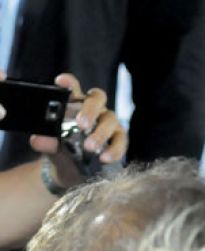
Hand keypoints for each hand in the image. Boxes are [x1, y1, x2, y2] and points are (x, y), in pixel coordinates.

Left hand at [28, 73, 126, 188]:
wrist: (71, 169)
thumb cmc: (61, 149)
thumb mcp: (50, 146)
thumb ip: (45, 141)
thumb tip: (38, 140)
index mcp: (74, 104)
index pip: (73, 88)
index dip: (69, 83)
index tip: (61, 81)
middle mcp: (94, 109)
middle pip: (97, 98)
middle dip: (90, 110)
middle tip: (81, 124)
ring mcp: (109, 122)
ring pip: (110, 120)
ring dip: (100, 134)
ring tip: (89, 147)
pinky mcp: (119, 138)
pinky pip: (121, 141)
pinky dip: (114, 150)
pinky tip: (105, 158)